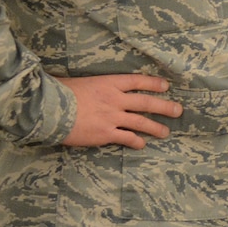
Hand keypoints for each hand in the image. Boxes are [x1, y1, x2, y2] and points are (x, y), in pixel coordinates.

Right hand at [53, 75, 178, 148]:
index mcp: (109, 83)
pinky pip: (126, 138)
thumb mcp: (79, 82)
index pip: (137, 81)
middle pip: (146, 102)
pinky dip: (136, 141)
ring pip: (141, 123)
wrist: (49, 109)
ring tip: (165, 132)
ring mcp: (112, 117)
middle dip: (164, 107)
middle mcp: (115, 100)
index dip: (153, 83)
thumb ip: (93, 87)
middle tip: (178, 110)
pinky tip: (142, 144)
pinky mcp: (105, 133)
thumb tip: (93, 88)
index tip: (166, 86)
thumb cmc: (59, 92)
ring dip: (155, 128)